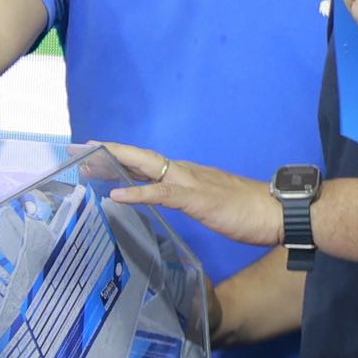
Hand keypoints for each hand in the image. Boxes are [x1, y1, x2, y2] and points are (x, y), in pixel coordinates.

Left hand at [92, 142, 281, 247]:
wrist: (278, 211)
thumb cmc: (250, 211)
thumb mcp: (212, 204)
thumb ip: (191, 199)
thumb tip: (174, 202)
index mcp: (188, 174)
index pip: (148, 162)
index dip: (122, 157)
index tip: (96, 153)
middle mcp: (186, 172)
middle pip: (140, 157)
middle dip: (109, 151)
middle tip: (79, 146)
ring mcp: (190, 183)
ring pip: (146, 167)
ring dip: (115, 162)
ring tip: (89, 159)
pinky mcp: (196, 198)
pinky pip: (161, 193)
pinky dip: (137, 192)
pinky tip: (116, 194)